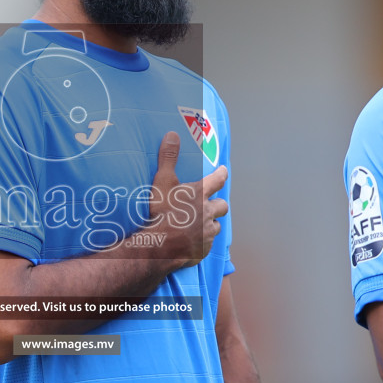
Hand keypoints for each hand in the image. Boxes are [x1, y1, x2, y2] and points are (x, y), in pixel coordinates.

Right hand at [142, 131, 227, 268]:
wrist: (159, 245)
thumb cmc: (161, 212)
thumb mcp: (162, 181)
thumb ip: (168, 158)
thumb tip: (172, 134)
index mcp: (200, 194)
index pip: (218, 179)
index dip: (221, 174)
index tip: (223, 171)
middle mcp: (209, 212)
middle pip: (222, 205)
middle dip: (218, 204)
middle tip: (211, 203)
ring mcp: (208, 232)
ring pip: (216, 226)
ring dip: (211, 223)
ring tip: (199, 224)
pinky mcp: (204, 248)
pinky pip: (207, 243)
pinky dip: (202, 240)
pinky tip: (192, 241)